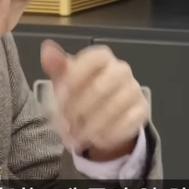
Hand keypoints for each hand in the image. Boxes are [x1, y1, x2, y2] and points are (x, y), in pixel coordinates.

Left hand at [40, 40, 148, 159]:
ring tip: (76, 136)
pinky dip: (108, 134)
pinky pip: (126, 123)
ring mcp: (134, 90)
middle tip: (65, 122)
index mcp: (102, 58)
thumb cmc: (82, 89)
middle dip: (79, 107)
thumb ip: (57, 66)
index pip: (93, 59)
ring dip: (91, 125)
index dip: (76, 75)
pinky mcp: (141, 110)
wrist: (107, 111)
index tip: (61, 93)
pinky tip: (95, 139)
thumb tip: (47, 49)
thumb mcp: (66, 78)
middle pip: (101, 87)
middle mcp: (121, 70)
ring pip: (112, 108)